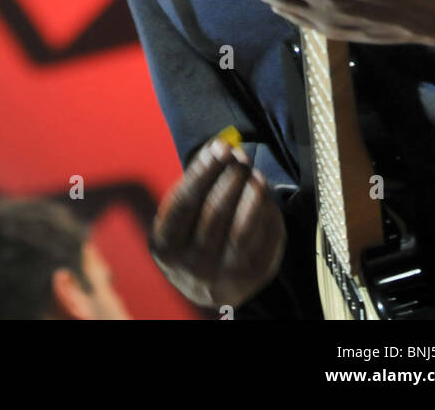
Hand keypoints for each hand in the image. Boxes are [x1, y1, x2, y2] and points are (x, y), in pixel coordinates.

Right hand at [149, 136, 286, 309]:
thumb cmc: (191, 234)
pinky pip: (264, 241)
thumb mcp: (180, 214)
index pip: (184, 203)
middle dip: (231, 177)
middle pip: (215, 213)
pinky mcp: (253, 279)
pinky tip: (264, 197)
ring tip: (256, 175)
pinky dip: (267, 213)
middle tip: (241, 156)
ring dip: (253, 194)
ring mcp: (224, 277)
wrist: (207, 287)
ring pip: (242, 229)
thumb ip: (196, 181)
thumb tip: (223, 146)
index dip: (204, 171)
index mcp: (166, 247)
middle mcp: (193, 266)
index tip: (220, 146)